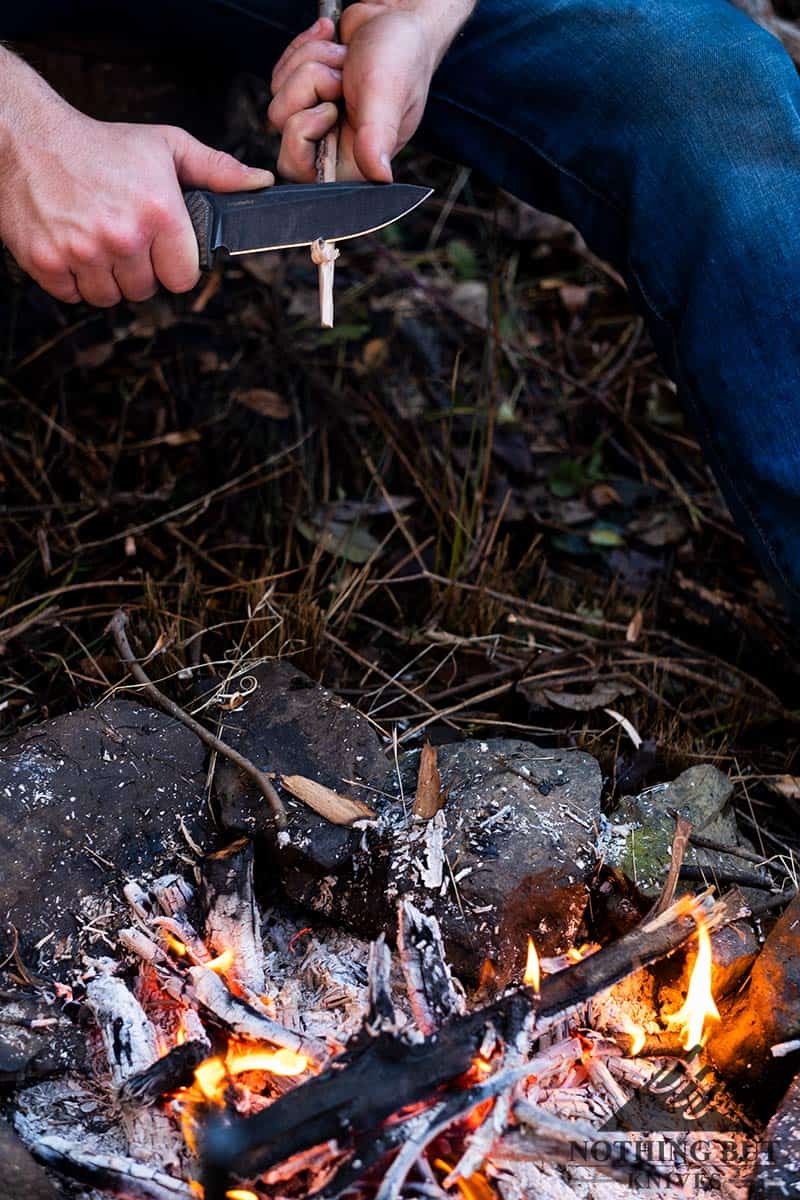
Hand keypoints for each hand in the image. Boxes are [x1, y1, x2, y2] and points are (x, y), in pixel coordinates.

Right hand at [0, 65, 272, 305]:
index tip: (161, 247)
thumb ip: (217, 169)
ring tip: (97, 240)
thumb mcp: (165, 146)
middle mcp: (123, 236)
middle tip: (123, 236)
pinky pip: (73, 296)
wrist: (26, 138)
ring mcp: (83, 253)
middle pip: (146, 291)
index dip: (174, 264)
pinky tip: (72, 245)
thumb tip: (260, 183)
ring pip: (109, 298)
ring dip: (106, 278)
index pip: (184, 277)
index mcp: (158, 212)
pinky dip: (72, 279)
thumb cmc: (99, 144)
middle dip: (138, 269)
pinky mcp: (47, 263)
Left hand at [270, 4, 456, 182]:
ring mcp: (317, 118)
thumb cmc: (400, 58)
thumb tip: (380, 178)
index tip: (330, 108)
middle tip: (339, 80)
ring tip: (344, 59)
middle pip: (282, 126)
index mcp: (354, 161)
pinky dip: (304, 50)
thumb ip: (377, 137)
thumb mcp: (386, 96)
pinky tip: (334, 45)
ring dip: (311, 64)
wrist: (397, 18)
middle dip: (305, 89)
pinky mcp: (306, 93)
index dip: (303, 131)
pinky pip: (280, 75)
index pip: (298, 168)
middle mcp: (333, 144)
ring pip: (279, 96)